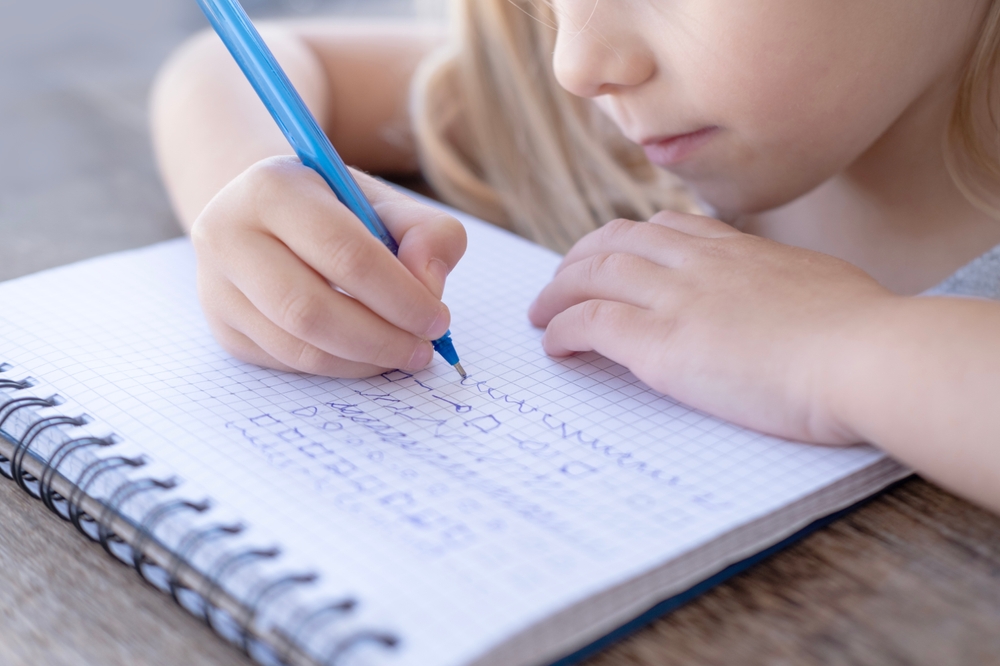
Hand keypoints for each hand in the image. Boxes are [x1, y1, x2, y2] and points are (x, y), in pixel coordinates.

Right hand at [191, 156, 466, 377]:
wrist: (268, 217)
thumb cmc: (338, 210)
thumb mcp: (387, 202)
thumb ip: (428, 233)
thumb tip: (428, 286)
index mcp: (272, 188)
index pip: (345, 253)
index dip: (400, 296)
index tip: (438, 319)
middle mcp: (228, 235)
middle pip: (311, 309)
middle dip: (381, 339)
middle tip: (423, 349)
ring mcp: (217, 287)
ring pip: (298, 347)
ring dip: (363, 361)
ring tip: (403, 353)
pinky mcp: (223, 328)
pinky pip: (287, 364)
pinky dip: (339, 367)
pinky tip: (368, 354)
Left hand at [528, 212, 898, 443]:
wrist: (867, 355)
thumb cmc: (863, 335)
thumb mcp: (820, 287)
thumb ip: (785, 285)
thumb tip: (783, 299)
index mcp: (740, 249)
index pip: (666, 228)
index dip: (627, 241)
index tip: (611, 256)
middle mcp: (700, 263)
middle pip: (616, 242)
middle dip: (579, 259)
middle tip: (560, 282)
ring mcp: (677, 299)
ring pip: (593, 275)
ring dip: (558, 292)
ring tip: (541, 312)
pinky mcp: (661, 344)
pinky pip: (590, 323)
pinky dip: (563, 329)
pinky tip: (554, 345)